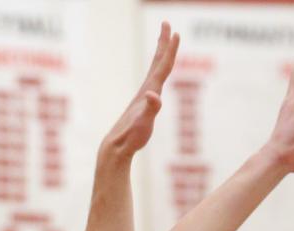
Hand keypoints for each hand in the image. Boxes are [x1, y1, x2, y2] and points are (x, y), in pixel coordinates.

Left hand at [101, 22, 179, 158]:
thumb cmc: (132, 136)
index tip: (176, 33)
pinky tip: (158, 74)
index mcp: (149, 91)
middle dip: (163, 42)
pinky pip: (153, 81)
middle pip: (157, 61)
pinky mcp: (143, 104)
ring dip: (160, 54)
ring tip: (163, 42)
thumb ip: (150, 108)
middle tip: (166, 23)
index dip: (170, 51)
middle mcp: (146, 90)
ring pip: (154, 70)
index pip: (163, 67)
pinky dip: (158, 72)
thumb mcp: (144, 123)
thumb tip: (154, 95)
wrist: (117, 145)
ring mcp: (144, 96)